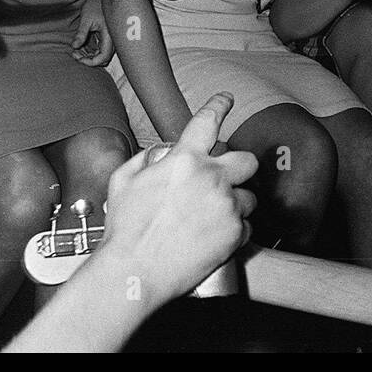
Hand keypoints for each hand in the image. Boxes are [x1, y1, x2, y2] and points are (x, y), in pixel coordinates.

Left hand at [71, 0, 114, 66]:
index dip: (91, 62)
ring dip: (89, 55)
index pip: (103, 57)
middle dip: (88, 59)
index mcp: (109, 36)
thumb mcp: (86, 19)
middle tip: (75, 54)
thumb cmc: (95, 4)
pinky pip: (100, 48)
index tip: (78, 58)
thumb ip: (81, 33)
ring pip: (101, 54)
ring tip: (76, 50)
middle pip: (103, 58)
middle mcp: (113, 39)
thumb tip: (74, 46)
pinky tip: (81, 46)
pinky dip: (91, 50)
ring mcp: (110, 38)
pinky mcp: (107, 36)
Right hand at [99, 92, 256, 301]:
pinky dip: (233, 230)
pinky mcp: (235, 233)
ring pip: (249, 196)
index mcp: (183, 160)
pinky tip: (211, 237)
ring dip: (234, 203)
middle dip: (239, 167)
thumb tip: (160, 156)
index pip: (208, 120)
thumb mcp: (122, 181)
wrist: (134, 271)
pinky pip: (246, 226)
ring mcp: (226, 205)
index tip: (226, 100)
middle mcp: (211, 178)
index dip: (219, 105)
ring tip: (210, 218)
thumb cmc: (125, 230)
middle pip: (247, 159)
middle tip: (224, 178)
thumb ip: (145, 160)